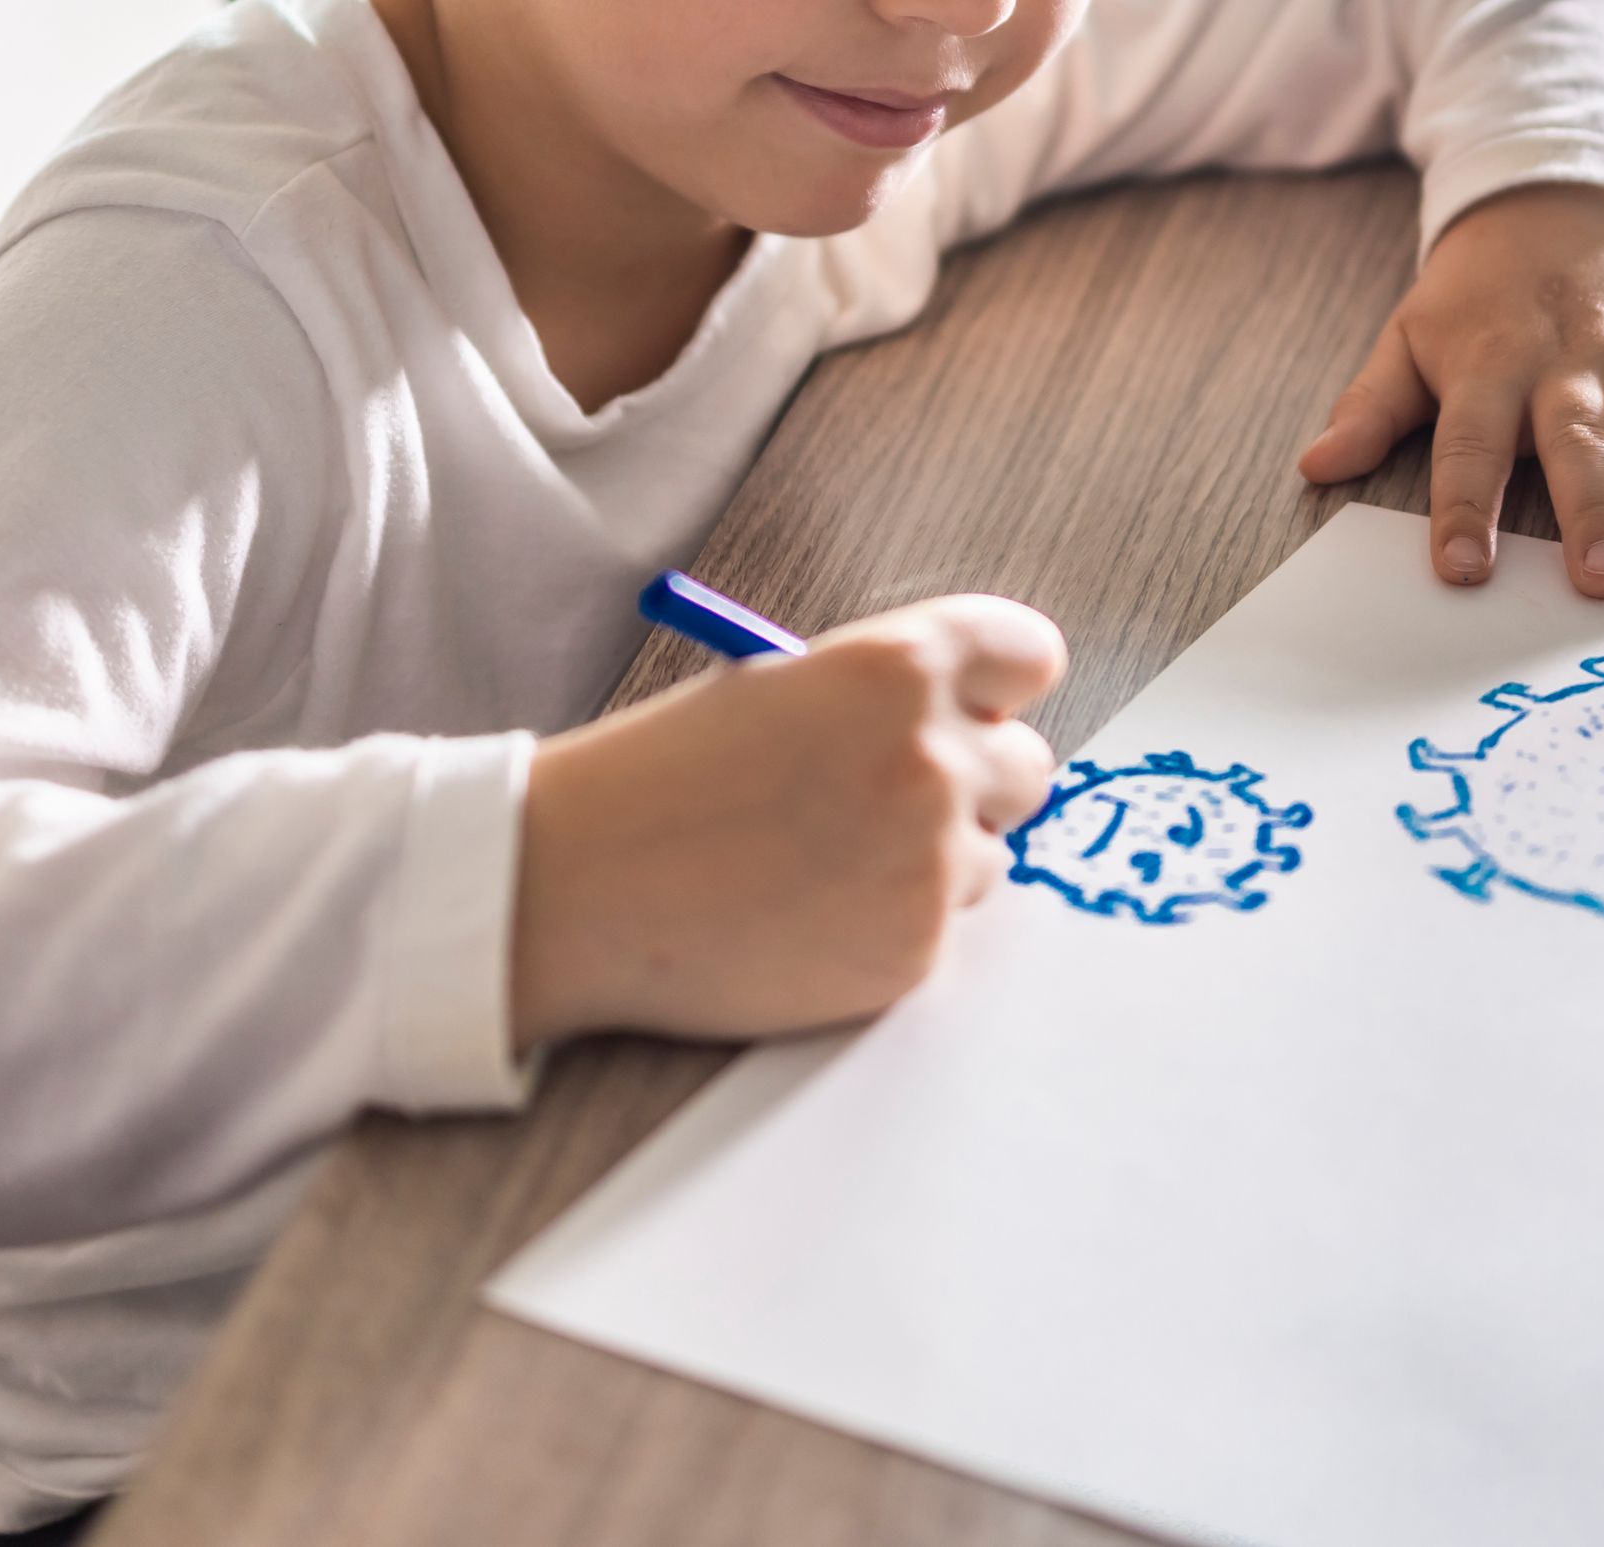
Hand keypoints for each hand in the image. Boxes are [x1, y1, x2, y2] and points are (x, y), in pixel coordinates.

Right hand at [508, 595, 1064, 1050]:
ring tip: (820, 863)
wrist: (575, 886)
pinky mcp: (913, 950)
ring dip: (931, 860)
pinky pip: (942, 929)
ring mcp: (931, 861)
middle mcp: (934, 758)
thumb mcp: (776, 691)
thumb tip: (960, 726)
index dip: (997, 686)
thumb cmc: (658, 777)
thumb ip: (879, 699)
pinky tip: (806, 916)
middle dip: (972, 781)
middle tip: (887, 799)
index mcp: (899, 665)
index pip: (1028, 655)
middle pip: (1027, 765)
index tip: (975, 708)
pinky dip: (889, 926)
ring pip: (988, 854)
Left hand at [1294, 183, 1603, 598]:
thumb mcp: (1408, 338)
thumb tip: (1314, 470)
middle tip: (1600, 585)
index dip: (1464, 507)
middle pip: (1578, 439)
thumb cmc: (1475, 298)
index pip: (1470, 443)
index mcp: (1489, 363)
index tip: (1464, 573)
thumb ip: (1370, 407)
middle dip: (1590, 512)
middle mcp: (1568, 356)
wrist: (1550, 201)